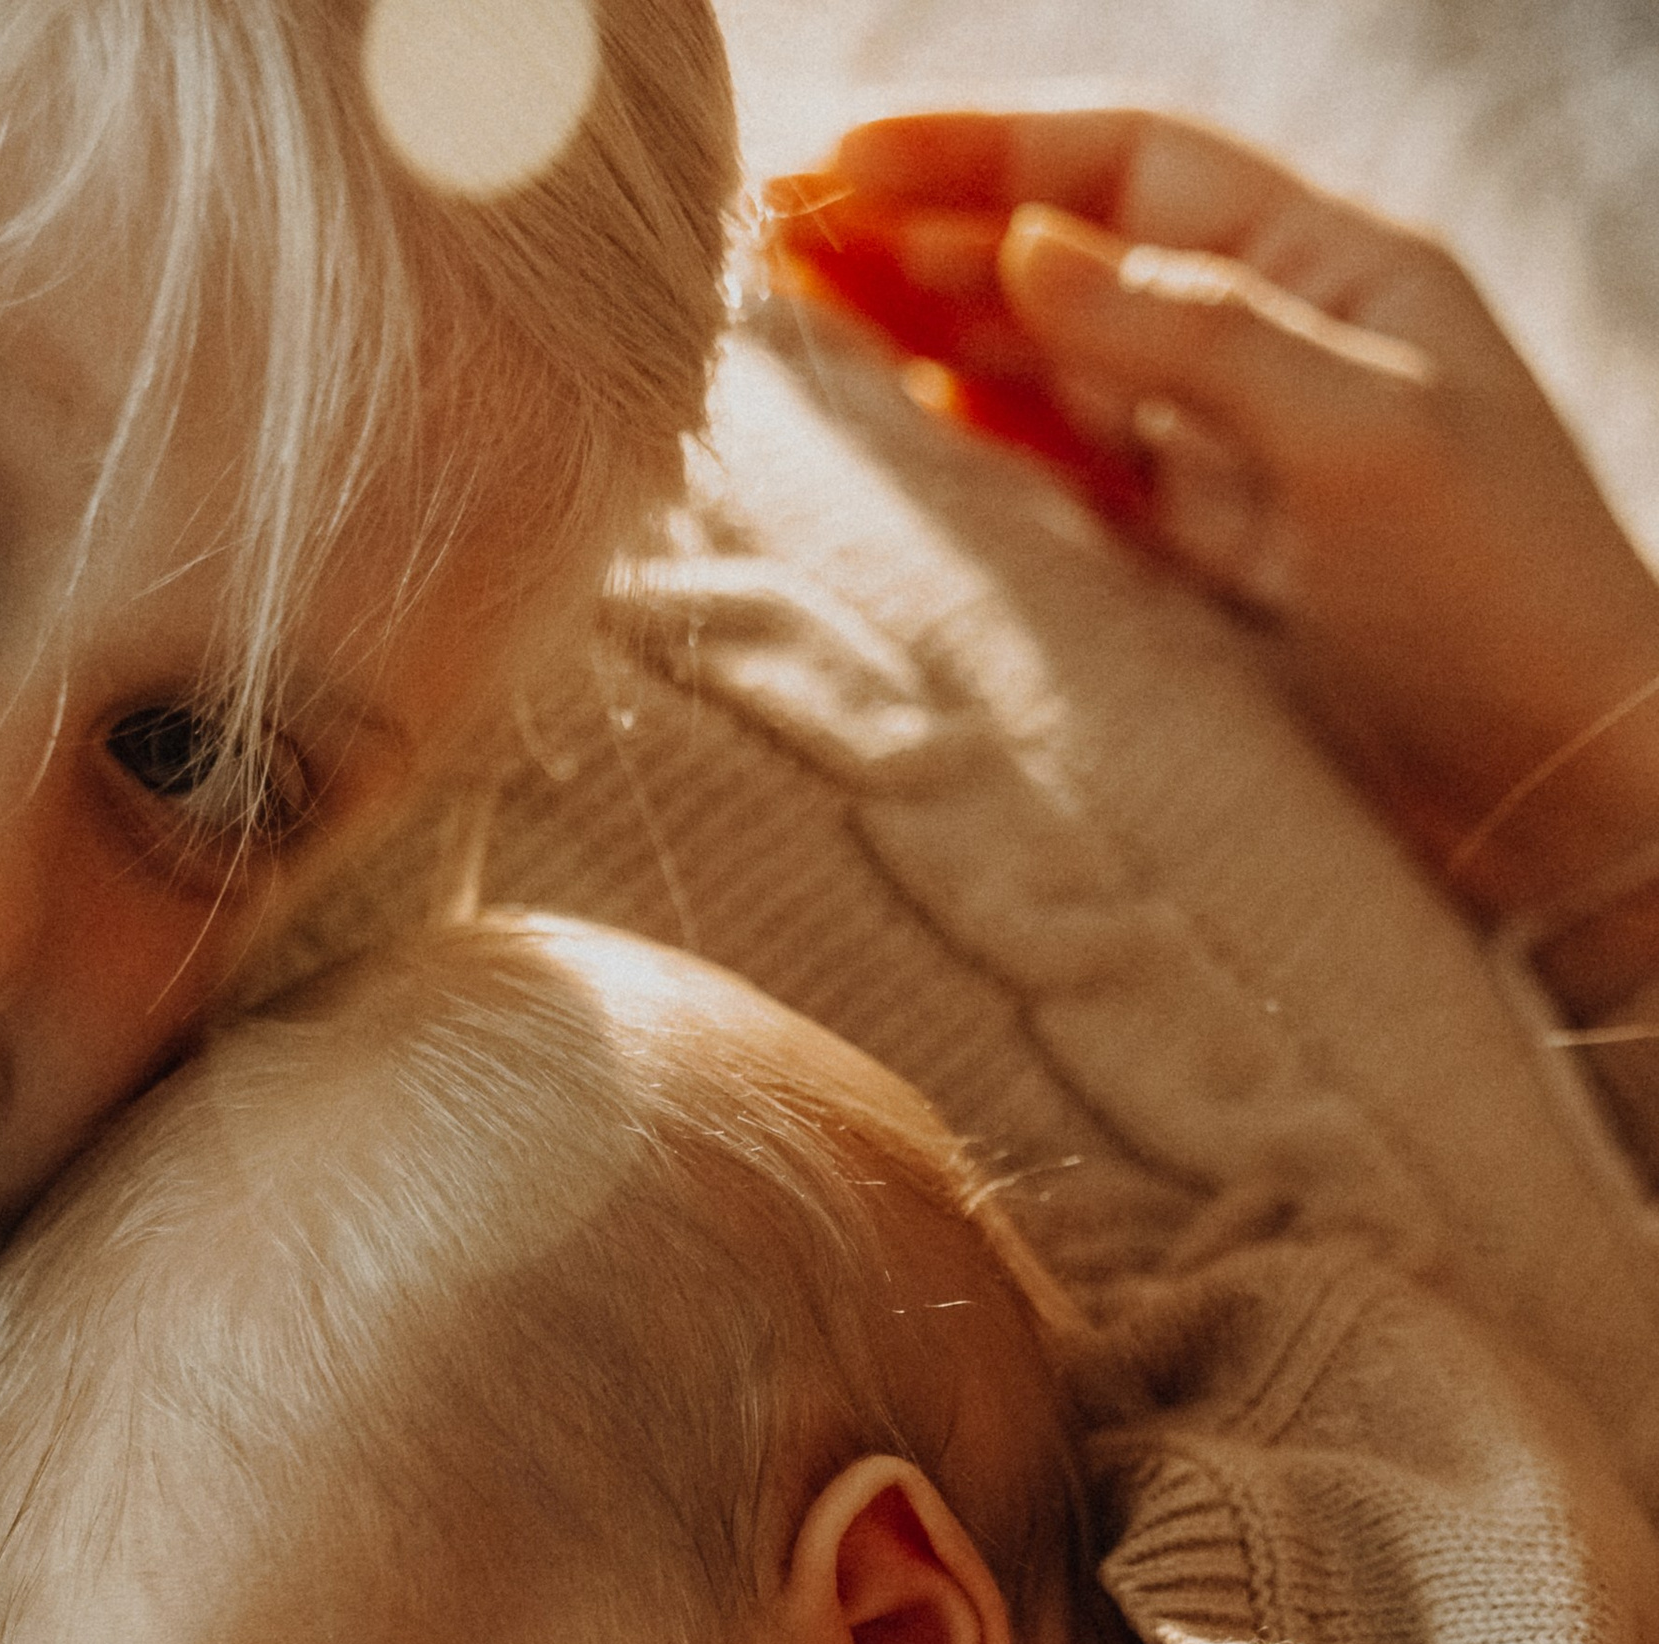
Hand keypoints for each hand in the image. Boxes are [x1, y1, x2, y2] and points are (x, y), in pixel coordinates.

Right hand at [762, 111, 1658, 1003]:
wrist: (1562, 799)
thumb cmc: (1507, 605)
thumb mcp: (1366, 442)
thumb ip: (1196, 336)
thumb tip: (1023, 249)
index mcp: (1330, 270)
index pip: (1124, 172)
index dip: (981, 154)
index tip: (844, 161)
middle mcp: (1271, 350)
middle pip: (1065, 261)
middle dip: (919, 235)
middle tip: (771, 236)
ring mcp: (1230, 466)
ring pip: (1047, 369)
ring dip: (923, 332)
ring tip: (796, 310)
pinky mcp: (1202, 576)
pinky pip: (1065, 483)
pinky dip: (981, 442)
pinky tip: (906, 414)